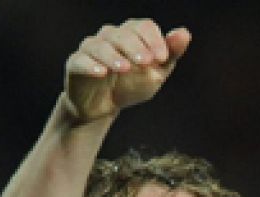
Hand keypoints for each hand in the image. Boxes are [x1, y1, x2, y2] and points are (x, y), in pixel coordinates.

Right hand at [63, 19, 191, 122]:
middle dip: (136, 46)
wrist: (105, 106)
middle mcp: (110, 36)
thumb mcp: (156, 72)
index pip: (143, 27)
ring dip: (114, 56)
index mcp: (131, 34)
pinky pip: (80, 60)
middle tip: (146, 62)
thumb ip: (170, 54)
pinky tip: (101, 72)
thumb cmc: (132, 84)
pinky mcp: (75, 63)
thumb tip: (184, 33)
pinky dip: (91, 65)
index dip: (154, 40)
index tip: (162, 58)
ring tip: (125, 69)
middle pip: (123, 34)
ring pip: (100, 45)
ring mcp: (91, 48)